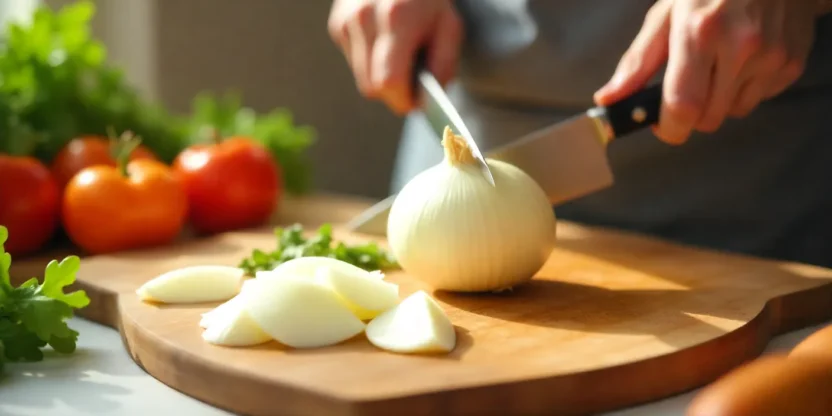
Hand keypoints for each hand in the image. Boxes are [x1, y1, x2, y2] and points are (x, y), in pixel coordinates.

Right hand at [327, 0, 462, 114]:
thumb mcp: (449, 25)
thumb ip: (442, 65)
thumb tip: (423, 102)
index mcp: (396, 19)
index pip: (389, 82)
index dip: (403, 100)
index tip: (416, 102)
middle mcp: (364, 19)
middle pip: (371, 87)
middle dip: (393, 94)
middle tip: (412, 84)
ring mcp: (346, 21)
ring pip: (361, 79)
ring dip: (381, 78)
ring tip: (399, 54)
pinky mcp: (337, 24)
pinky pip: (354, 63)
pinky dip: (370, 62)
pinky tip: (384, 41)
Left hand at [594, 0, 817, 144]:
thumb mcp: (667, 13)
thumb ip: (638, 61)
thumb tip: (609, 99)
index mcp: (701, 32)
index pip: (683, 107)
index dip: (668, 128)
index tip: (661, 124)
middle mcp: (741, 47)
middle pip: (708, 118)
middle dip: (691, 113)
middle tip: (688, 84)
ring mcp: (772, 56)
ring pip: (734, 112)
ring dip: (720, 101)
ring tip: (719, 64)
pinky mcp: (793, 63)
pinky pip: (760, 99)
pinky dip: (746, 89)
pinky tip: (743, 59)